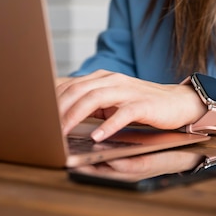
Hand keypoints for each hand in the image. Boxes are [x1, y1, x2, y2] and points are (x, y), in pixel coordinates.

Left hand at [56, 70, 205, 140]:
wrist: (178, 102)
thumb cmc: (142, 105)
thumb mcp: (111, 102)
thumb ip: (90, 104)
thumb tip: (61, 115)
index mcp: (101, 79)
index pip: (69, 85)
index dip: (51, 101)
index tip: (37, 118)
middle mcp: (112, 80)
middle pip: (77, 91)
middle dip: (58, 110)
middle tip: (44, 129)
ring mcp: (127, 91)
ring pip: (94, 98)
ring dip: (75, 116)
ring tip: (63, 132)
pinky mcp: (143, 104)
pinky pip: (122, 113)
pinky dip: (108, 125)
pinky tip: (97, 137)